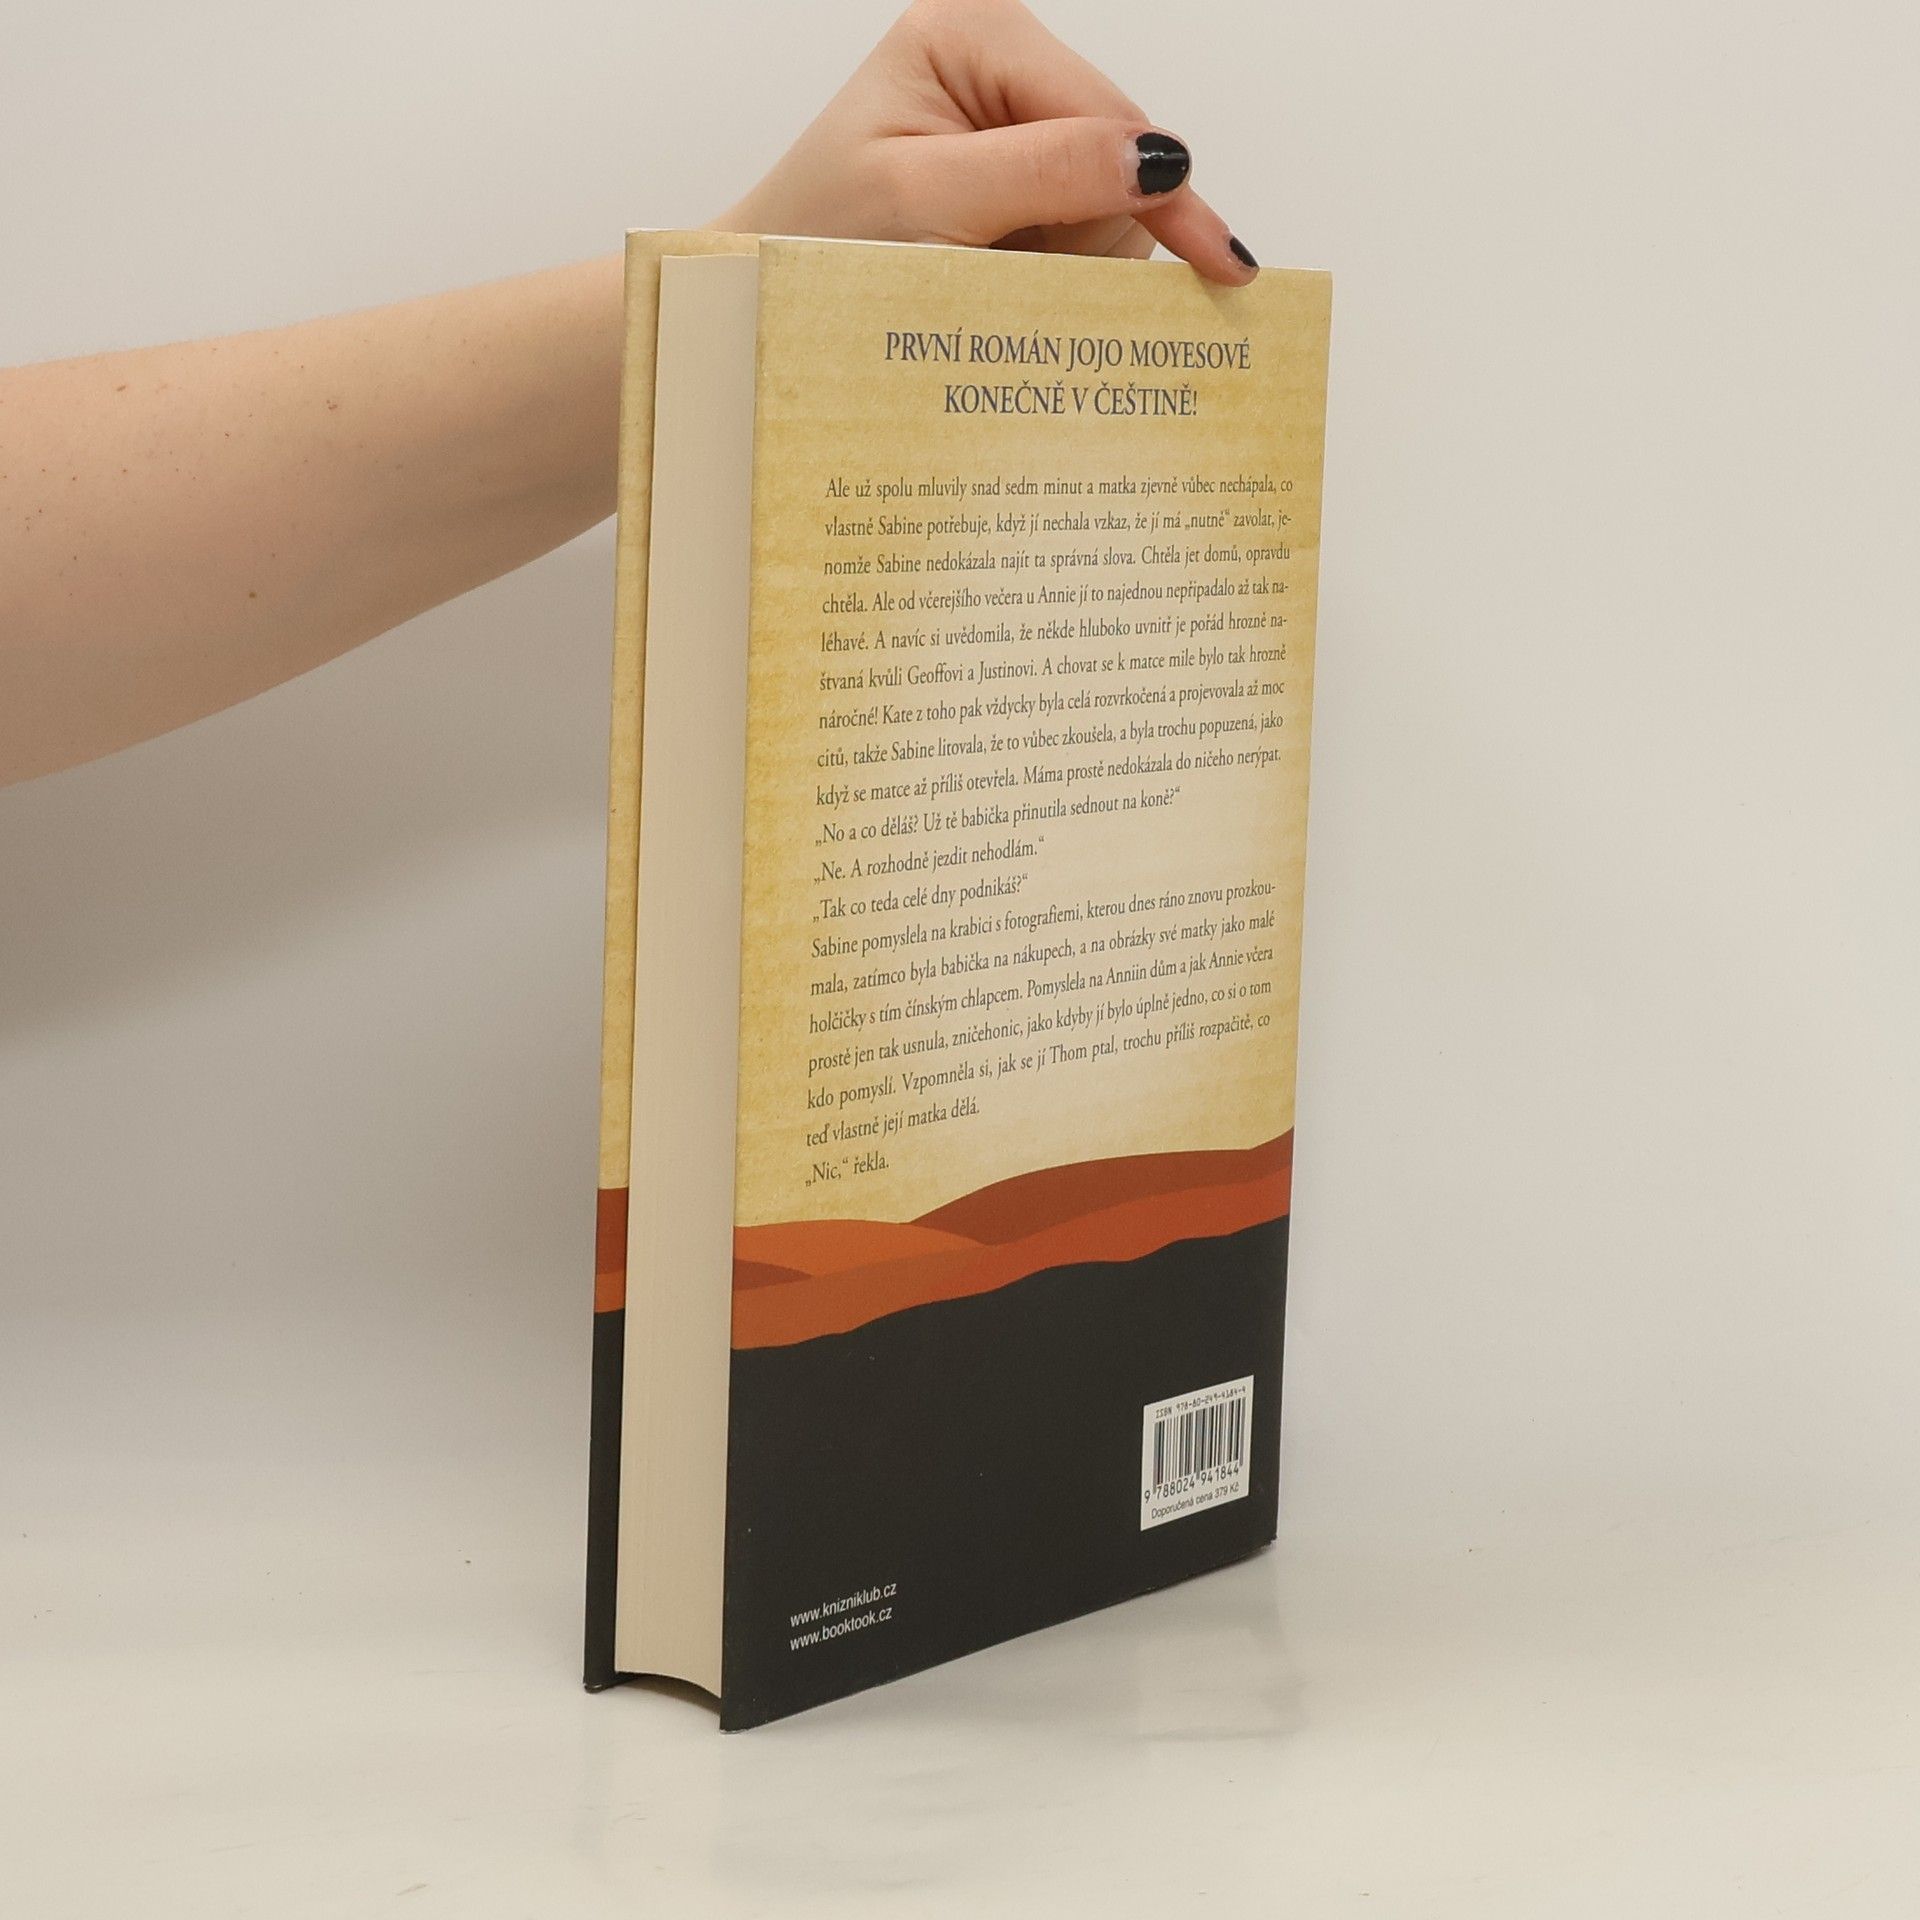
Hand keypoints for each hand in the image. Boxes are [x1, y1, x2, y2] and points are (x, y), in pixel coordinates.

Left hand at [712, 0, 1256, 284]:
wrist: (766, 297)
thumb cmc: (816, 238)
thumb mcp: (925, 202)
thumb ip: (1044, 173)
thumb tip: (1158, 158)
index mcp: (977, 32)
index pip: (1104, 112)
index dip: (1158, 188)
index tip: (1219, 262)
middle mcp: (1004, 68)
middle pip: (1119, 162)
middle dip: (1086, 236)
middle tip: (1014, 281)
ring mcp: (1015, 131)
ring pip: (1110, 213)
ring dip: (1066, 269)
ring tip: (986, 284)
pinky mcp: (1018, 188)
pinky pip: (1081, 242)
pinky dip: (1054, 282)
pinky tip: (1002, 287)